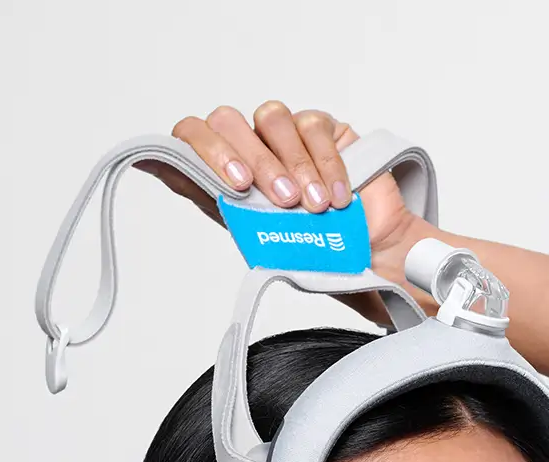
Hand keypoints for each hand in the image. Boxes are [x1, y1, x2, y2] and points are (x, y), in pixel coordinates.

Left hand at [135, 101, 434, 324]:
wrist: (375, 256)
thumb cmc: (322, 254)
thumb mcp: (270, 245)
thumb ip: (226, 211)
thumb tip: (172, 177)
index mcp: (228, 182)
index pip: (191, 143)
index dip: (193, 150)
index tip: (224, 180)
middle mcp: (252, 152)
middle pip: (225, 122)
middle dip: (249, 160)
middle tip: (277, 199)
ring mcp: (285, 136)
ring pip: (270, 118)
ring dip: (290, 163)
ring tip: (311, 205)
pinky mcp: (321, 127)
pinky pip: (312, 126)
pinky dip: (324, 165)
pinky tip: (336, 197)